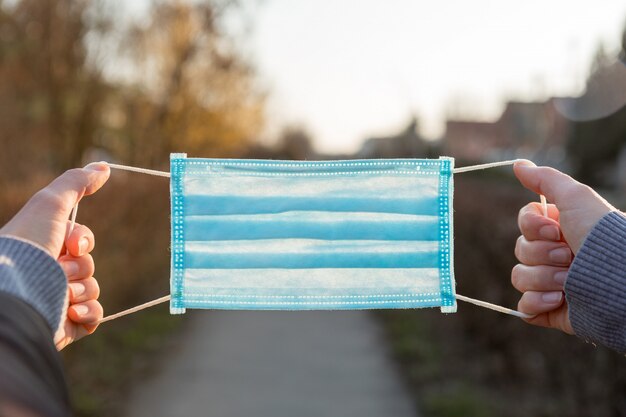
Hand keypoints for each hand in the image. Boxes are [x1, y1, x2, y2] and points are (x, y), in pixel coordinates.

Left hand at [0, 163, 109, 348]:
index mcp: (41, 250)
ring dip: (82, 289)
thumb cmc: (29, 245)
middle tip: (60, 269)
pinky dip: (88, 313)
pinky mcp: (65, 326)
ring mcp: (55, 300)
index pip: (81, 241)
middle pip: (88, 264)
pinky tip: (70, 311)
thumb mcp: (50, 204)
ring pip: (92, 289)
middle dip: (80, 267)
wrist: (17, 295)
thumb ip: (76, 183)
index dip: (83, 240)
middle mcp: (46, 275)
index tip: (70, 244)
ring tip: (61, 295)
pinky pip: (94, 315)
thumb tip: (105, 166)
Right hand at [512, 160, 613, 333]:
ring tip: (568, 282)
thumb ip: (545, 179)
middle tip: (568, 256)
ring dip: (543, 278)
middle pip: (520, 250)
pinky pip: (524, 307)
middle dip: (542, 254)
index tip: (555, 230)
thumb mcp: (576, 198)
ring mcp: (550, 283)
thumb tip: (517, 164)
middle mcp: (553, 255)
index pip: (524, 224)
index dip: (532, 227)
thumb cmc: (602, 236)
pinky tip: (559, 300)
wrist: (620, 282)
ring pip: (520, 277)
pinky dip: (538, 303)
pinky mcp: (549, 309)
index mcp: (559, 230)